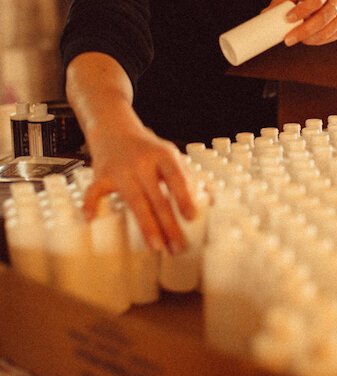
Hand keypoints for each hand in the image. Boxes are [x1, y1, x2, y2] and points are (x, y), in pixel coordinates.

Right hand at [84, 126, 197, 254]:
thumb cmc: (147, 149)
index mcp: (163, 155)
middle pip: (157, 197)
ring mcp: (121, 169)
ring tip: (157, 246)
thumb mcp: (170, 155)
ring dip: (146, 225)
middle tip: (178, 247)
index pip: (176, 178)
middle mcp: (143, 162)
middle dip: (169, 225)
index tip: (191, 217)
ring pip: (134, 201)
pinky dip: (90, 205)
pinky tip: (92, 219)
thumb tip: (207, 201)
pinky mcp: (102, 175)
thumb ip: (186, 177)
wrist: (115, 129)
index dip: (184, 197)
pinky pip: (95, 192)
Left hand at [266, 0, 336, 45]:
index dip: (302, 11)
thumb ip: (281, 1)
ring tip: (295, 40)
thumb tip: (264, 14)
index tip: (288, 19)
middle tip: (288, 39)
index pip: (315, 0)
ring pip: (328, 30)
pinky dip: (317, 41)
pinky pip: (330, 37)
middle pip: (323, 18)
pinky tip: (307, 40)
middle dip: (304, 31)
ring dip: (310, 39)